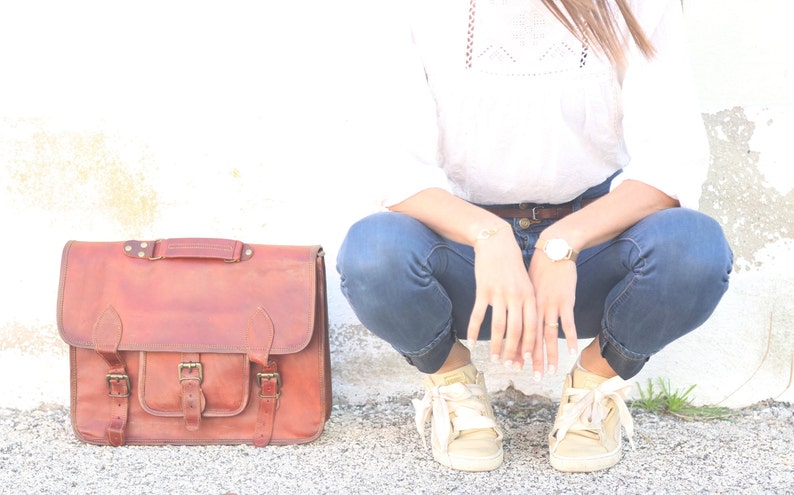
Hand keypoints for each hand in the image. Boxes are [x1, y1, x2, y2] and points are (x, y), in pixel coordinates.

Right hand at [466, 228, 536, 368]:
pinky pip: (478, 314)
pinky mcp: (483, 290)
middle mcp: (516, 296)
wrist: (497, 243)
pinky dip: (474, 330)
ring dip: (495, 345)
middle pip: (516, 330)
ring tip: (492, 359)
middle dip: (513, 351)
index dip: (530, 346)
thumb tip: (528, 328)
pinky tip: (471, 341)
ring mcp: (499, 293)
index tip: (527, 361)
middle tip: (509, 366)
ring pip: (498, 326)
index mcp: (530, 296)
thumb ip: (527, 304)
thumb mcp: (526, 283)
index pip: (532, 326)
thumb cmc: (513, 265)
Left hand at [527, 251, 578, 376]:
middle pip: (531, 339)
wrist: (552, 250)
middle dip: (531, 359)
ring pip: (547, 335)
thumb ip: (523, 304)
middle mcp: (534, 308)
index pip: (518, 333)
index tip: (515, 366)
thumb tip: (517, 318)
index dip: (517, 350)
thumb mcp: (525, 286)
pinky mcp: (565, 301)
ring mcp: (550, 306)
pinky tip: (571, 352)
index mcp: (523, 306)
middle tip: (531, 377)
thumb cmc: (538, 268)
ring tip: (548, 372)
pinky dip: (569, 339)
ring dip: (548, 355)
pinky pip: (567, 323)